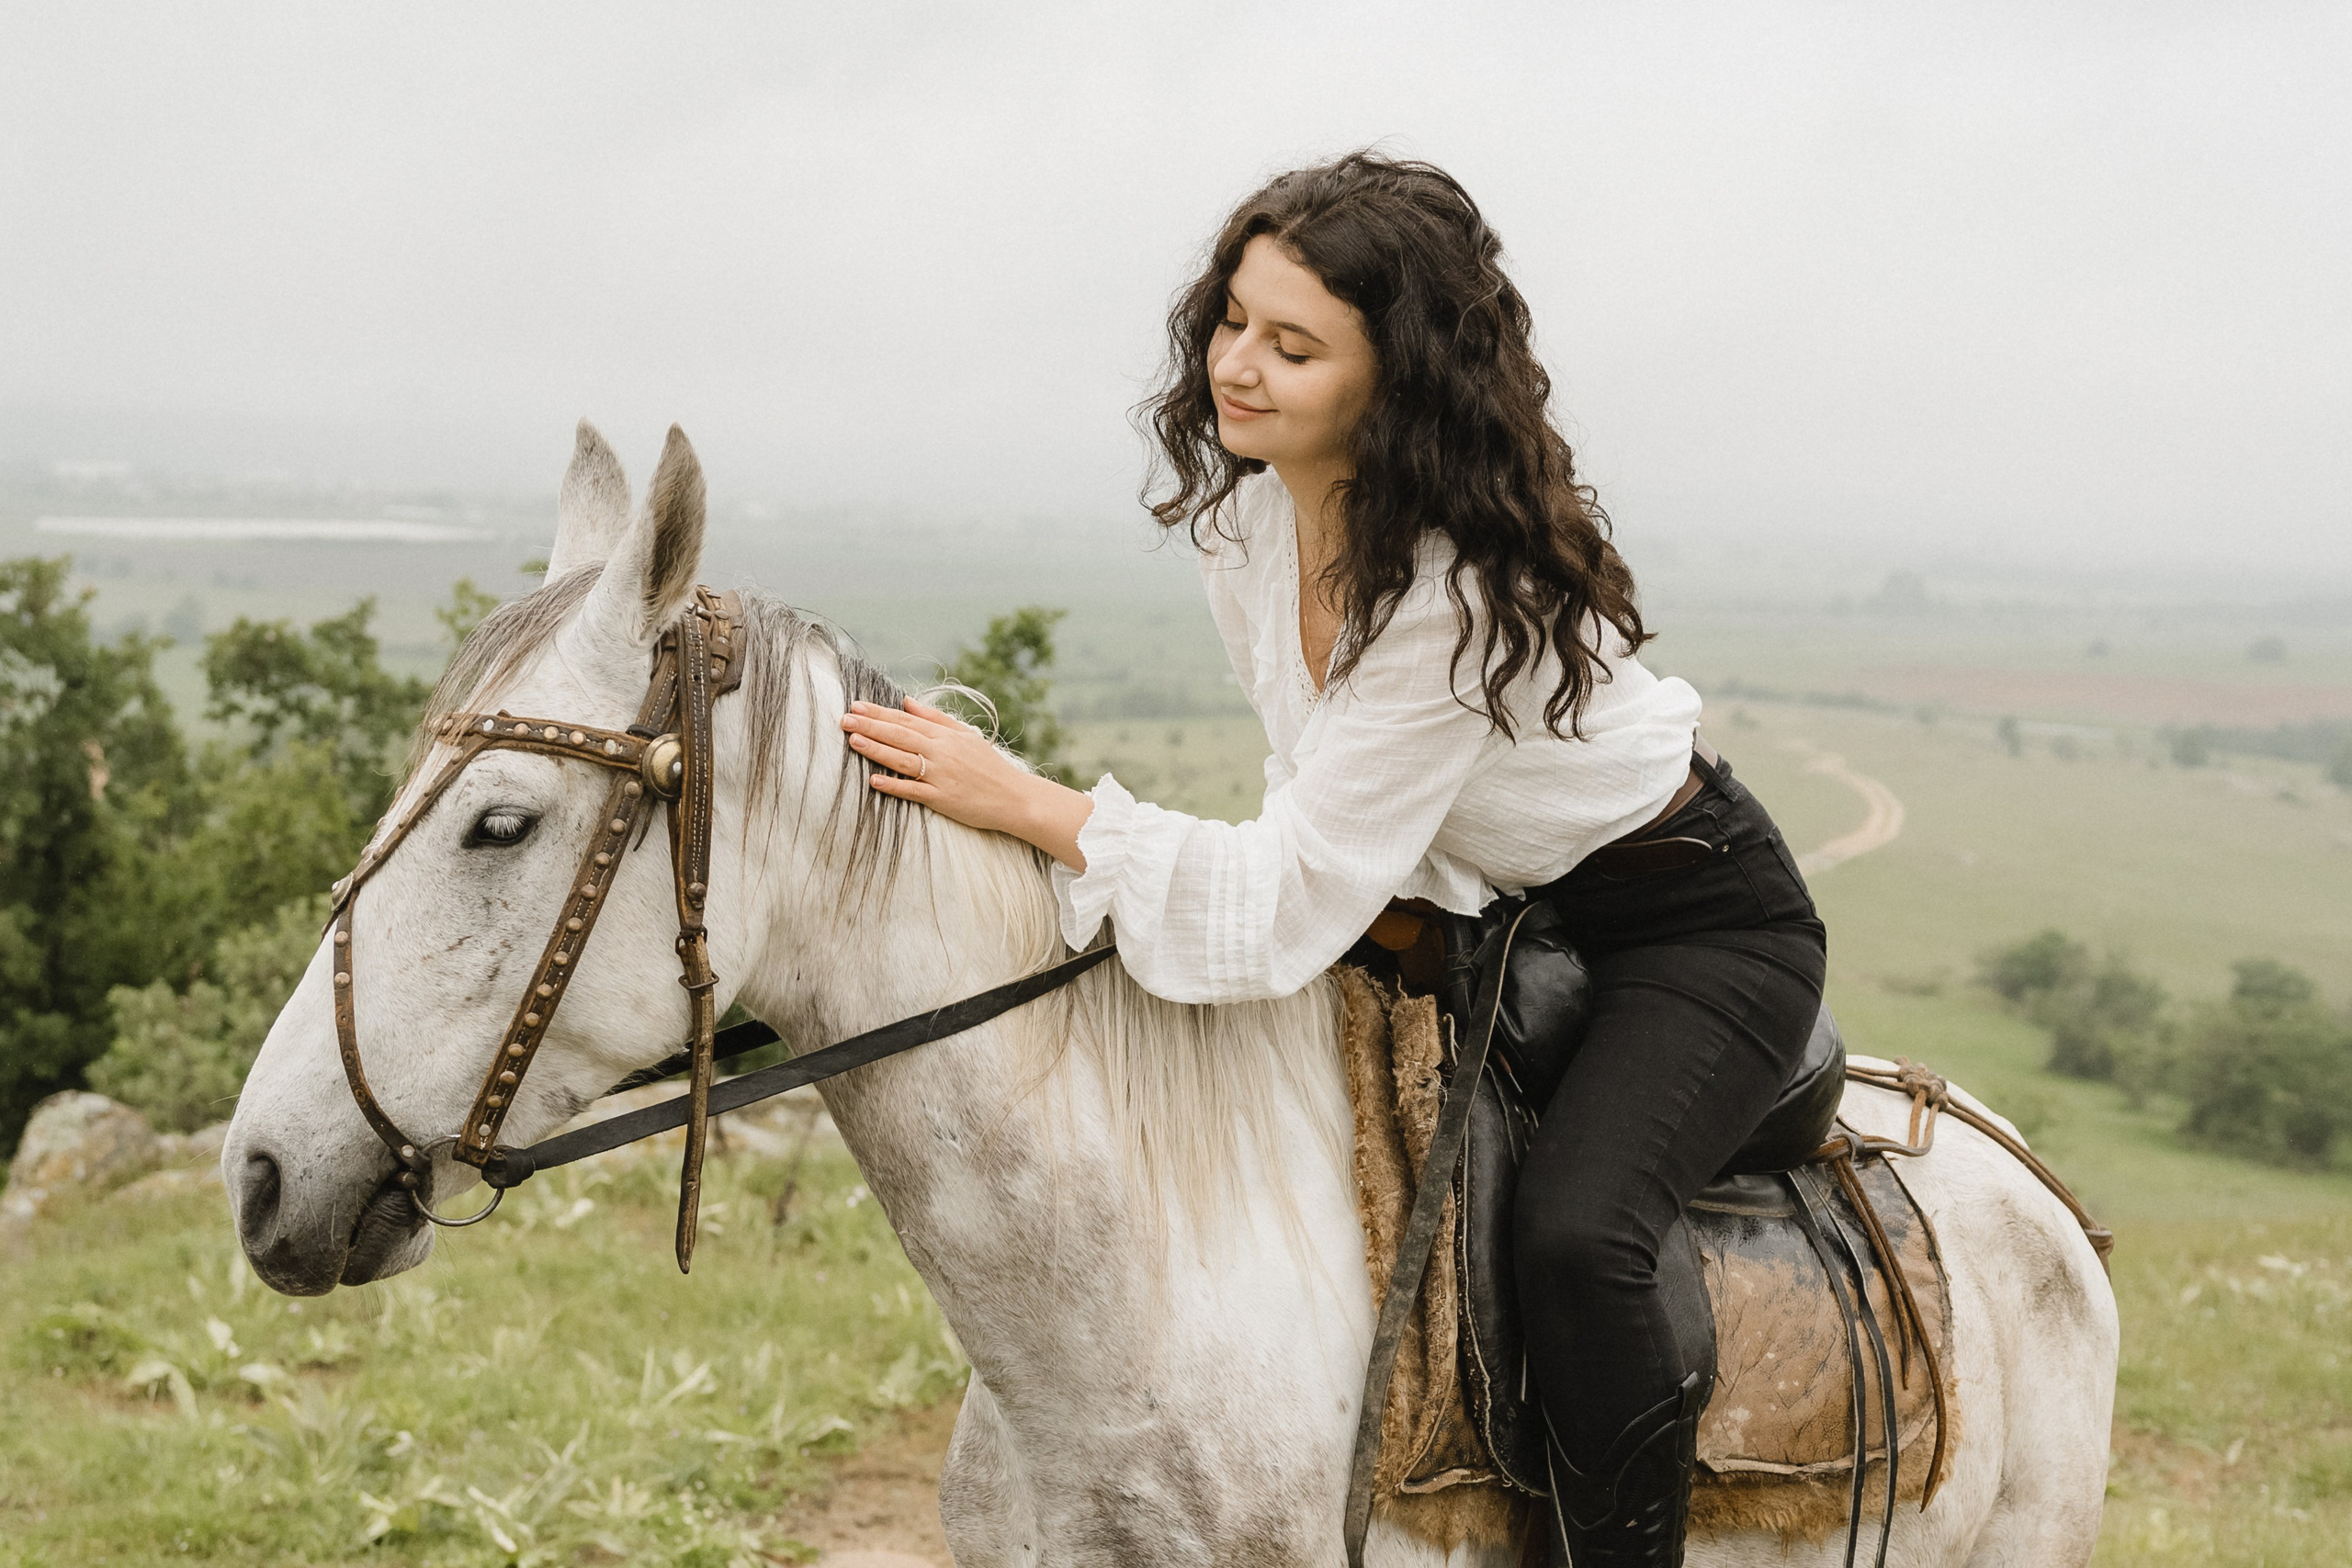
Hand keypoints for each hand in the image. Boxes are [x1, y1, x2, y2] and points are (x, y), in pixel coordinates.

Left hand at [838, 696, 1092, 869]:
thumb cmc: (988, 765)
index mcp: (945, 736)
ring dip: (877, 750)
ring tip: (853, 741)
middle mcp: (941, 752)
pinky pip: (914, 791)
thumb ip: (935, 718)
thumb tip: (907, 701)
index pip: (905, 721)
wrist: (1013, 796)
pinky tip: (874, 780)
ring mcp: (941, 775)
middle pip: (900, 736)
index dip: (879, 713)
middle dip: (870, 726)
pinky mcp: (942, 799)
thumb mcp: (965, 735)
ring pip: (902, 760)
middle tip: (844, 719)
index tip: (856, 705)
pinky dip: (894, 786)